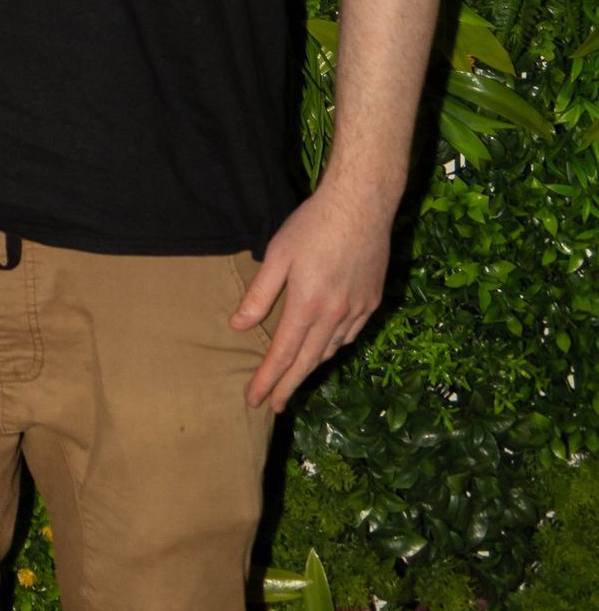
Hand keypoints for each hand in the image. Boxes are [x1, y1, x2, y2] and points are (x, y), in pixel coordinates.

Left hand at [233, 181, 392, 411]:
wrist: (361, 204)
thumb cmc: (313, 224)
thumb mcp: (278, 255)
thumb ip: (259, 294)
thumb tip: (238, 326)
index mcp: (307, 306)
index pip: (282, 355)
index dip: (267, 380)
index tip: (255, 401)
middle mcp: (334, 316)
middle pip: (307, 362)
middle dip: (288, 386)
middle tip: (274, 405)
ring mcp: (357, 310)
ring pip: (330, 350)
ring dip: (310, 368)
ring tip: (294, 379)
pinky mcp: (372, 301)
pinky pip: (349, 335)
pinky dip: (334, 347)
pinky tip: (325, 348)